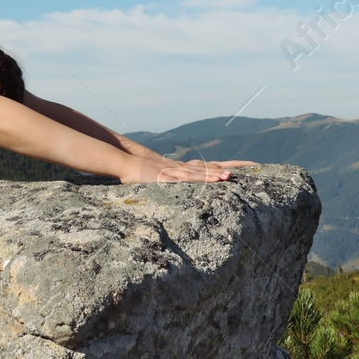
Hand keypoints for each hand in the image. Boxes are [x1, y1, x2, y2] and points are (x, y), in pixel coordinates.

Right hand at [117, 156, 248, 183]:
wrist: (126, 163)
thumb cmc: (143, 174)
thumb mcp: (161, 179)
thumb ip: (172, 184)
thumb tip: (183, 195)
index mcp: (179, 170)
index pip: (201, 169)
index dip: (216, 170)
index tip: (230, 174)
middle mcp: (177, 169)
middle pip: (200, 171)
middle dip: (217, 173)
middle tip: (232, 176)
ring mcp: (169, 172)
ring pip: (191, 174)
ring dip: (206, 176)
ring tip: (222, 178)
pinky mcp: (160, 177)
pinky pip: (175, 179)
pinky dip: (187, 180)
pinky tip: (196, 181)